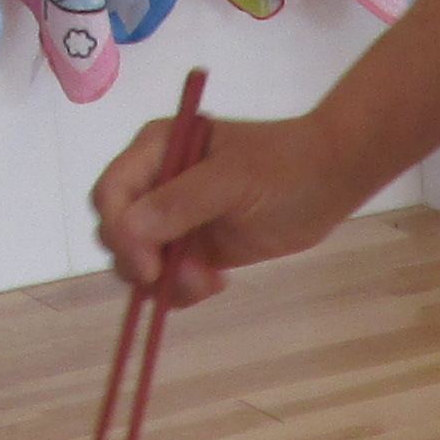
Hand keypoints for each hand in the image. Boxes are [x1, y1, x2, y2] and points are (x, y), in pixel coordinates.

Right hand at [92, 109, 365, 303]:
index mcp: (154, 149)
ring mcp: (173, 218)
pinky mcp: (194, 248)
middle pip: (116, 232)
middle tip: (190, 277)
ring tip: (211, 281)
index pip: (111, 195)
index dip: (120, 232)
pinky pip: (167, 279)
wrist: (329, 180)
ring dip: (166, 281)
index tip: (150, 265)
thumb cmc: (283, 166)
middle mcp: (155, 182)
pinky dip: (182, 290)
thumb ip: (180, 203)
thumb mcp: (231, 179)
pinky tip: (217, 282)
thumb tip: (127, 230)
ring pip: (139, 262)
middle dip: (143, 262)